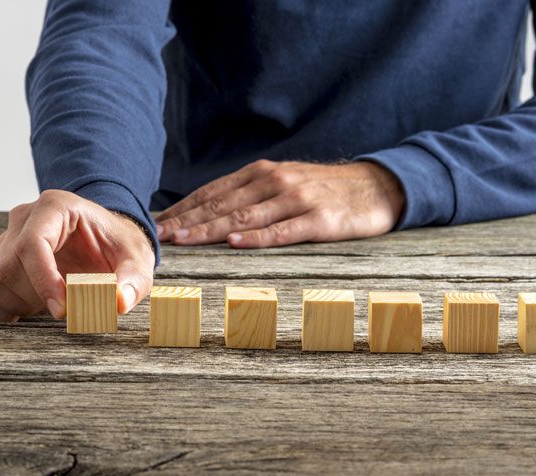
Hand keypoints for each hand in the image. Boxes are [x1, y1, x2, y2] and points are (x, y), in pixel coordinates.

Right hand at [0, 190, 154, 322]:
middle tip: (69, 308)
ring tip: (55, 304)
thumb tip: (119, 301)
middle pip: (8, 265)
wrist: (108, 242)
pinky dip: (5, 307)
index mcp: (55, 207)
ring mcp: (8, 238)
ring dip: (21, 303)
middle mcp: (25, 218)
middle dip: (37, 296)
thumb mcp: (137, 260)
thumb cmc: (119, 246)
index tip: (61, 310)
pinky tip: (34, 309)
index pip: (32, 244)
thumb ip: (132, 280)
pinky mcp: (1, 260)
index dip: (43, 281)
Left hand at [155, 160, 405, 246]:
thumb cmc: (325, 190)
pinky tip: (235, 242)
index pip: (214, 191)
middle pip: (223, 204)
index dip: (185, 208)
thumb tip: (213, 214)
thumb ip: (253, 194)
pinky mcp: (319, 220)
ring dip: (211, 230)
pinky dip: (257, 237)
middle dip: (188, 221)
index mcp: (263, 173)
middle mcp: (275, 181)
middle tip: (160, 236)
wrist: (377, 187)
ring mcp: (297, 200)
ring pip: (246, 217)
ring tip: (184, 240)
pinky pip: (282, 230)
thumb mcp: (286, 182)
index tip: (158, 223)